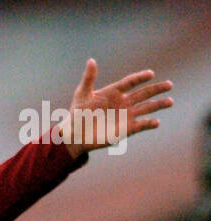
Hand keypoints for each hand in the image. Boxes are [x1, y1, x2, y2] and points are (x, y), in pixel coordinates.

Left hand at [58, 59, 172, 156]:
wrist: (76, 135)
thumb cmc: (78, 113)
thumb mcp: (82, 94)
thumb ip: (89, 78)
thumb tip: (91, 60)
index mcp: (114, 91)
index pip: (130, 82)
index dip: (140, 78)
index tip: (150, 73)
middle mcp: (123, 102)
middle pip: (143, 93)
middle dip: (157, 89)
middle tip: (170, 84)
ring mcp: (126, 116)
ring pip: (146, 108)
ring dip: (158, 105)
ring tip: (170, 101)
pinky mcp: (126, 130)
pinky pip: (140, 125)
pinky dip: (148, 124)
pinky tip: (156, 122)